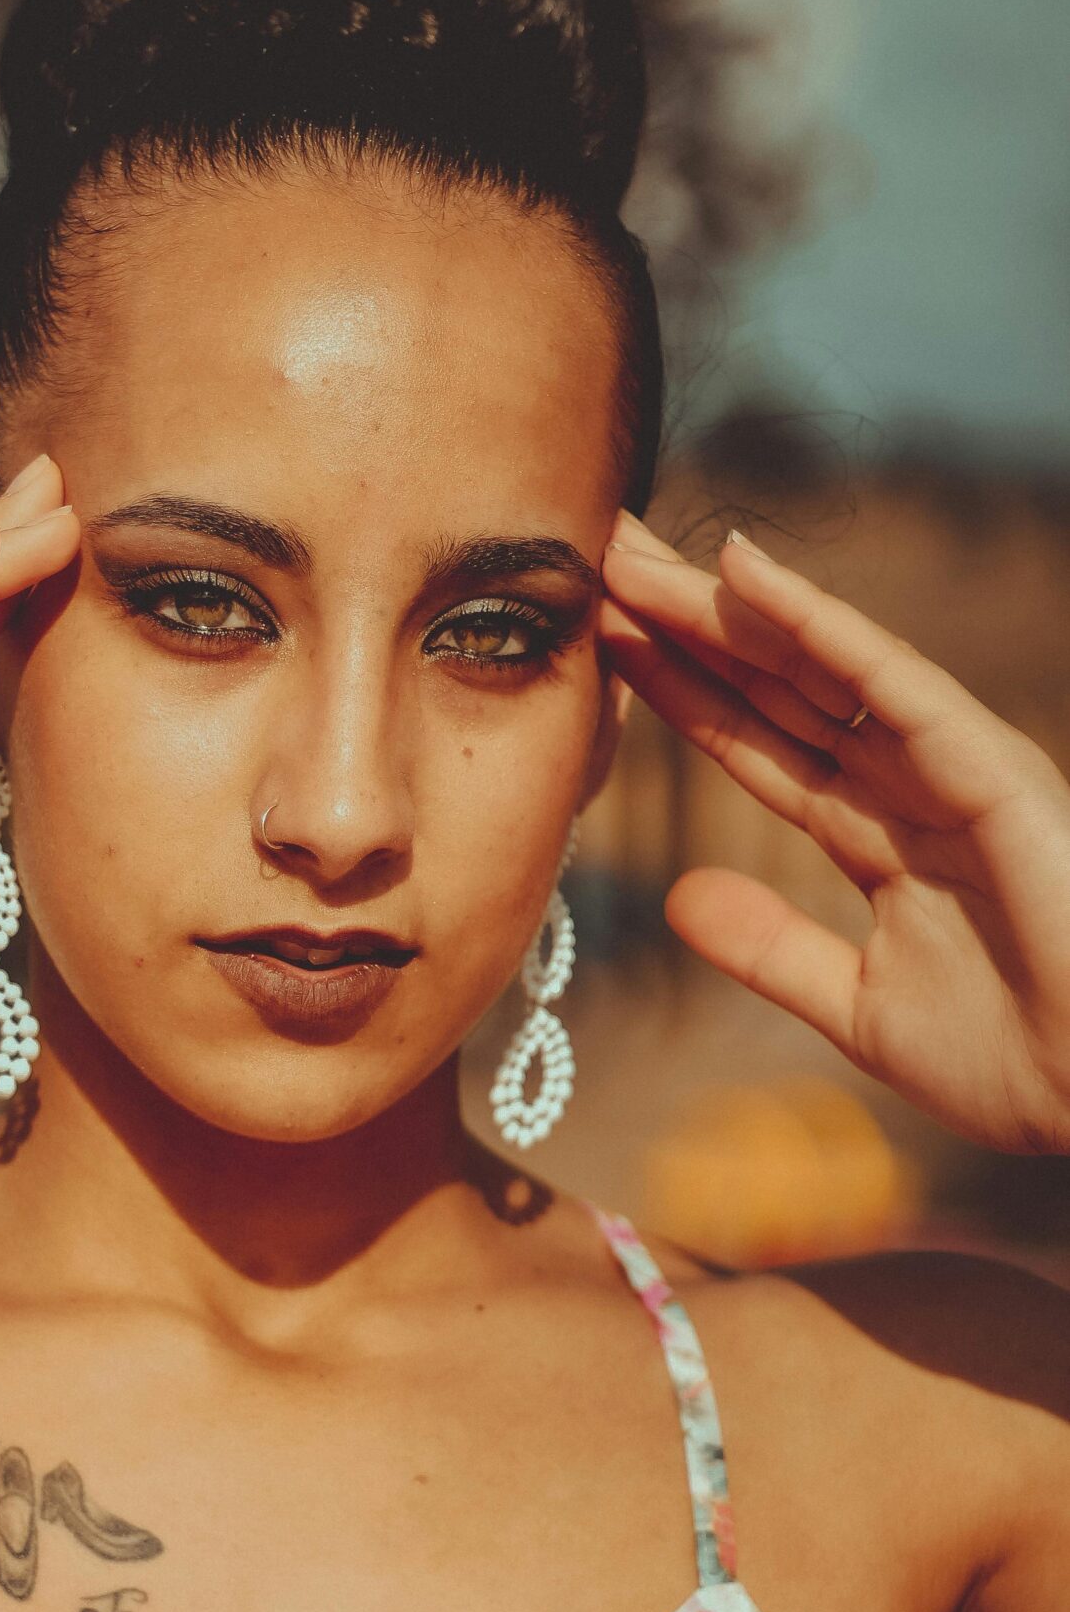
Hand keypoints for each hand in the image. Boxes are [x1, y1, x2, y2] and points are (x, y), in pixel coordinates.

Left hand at [599, 509, 1069, 1154]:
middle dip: (683, 621)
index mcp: (879, 830)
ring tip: (632, 551)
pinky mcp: (987, 767)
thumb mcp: (857, 1005)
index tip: (596, 640)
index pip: (755, 741)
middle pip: (773, 682)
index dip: (676, 689)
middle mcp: (908, 781)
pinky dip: (818, 622)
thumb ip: (771, 948)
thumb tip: (678, 897)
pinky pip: (889, 680)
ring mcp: (949, 765)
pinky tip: (744, 572)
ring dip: (721, 604)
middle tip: (593, 550)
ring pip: (814, 664)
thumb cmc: (1018, 1061)